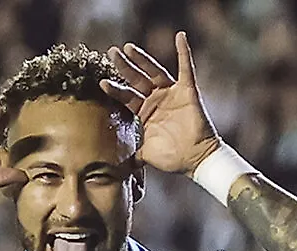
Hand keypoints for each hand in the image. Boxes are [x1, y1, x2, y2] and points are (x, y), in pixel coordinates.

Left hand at [101, 32, 219, 176]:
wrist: (194, 159)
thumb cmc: (172, 157)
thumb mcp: (145, 155)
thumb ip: (130, 155)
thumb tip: (113, 168)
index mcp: (144, 113)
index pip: (126, 97)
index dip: (115, 89)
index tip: (101, 82)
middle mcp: (155, 100)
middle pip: (136, 79)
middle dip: (123, 67)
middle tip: (110, 53)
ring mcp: (170, 94)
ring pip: (154, 71)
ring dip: (142, 59)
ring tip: (128, 47)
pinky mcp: (187, 91)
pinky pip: (186, 69)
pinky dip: (183, 52)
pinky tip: (179, 36)